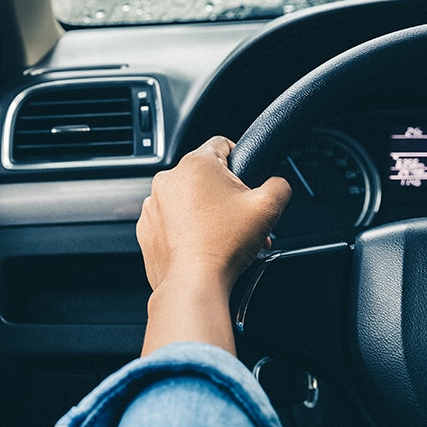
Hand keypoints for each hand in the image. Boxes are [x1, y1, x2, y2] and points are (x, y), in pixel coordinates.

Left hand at [137, 136, 291, 293]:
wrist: (194, 283)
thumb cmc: (224, 245)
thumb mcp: (268, 207)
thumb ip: (280, 184)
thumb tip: (277, 183)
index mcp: (196, 164)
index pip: (222, 143)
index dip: (240, 159)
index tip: (245, 179)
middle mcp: (168, 179)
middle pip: (205, 176)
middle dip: (225, 194)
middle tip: (240, 217)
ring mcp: (153, 204)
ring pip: (187, 199)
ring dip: (205, 211)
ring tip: (223, 235)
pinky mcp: (146, 228)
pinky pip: (170, 220)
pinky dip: (185, 229)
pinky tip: (202, 244)